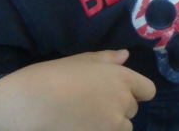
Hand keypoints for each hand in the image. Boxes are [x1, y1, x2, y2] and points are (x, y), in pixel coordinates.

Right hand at [0, 49, 155, 130]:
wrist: (30, 104)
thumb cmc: (54, 75)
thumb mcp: (82, 60)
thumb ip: (108, 59)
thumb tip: (125, 56)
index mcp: (122, 79)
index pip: (148, 90)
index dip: (136, 90)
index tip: (120, 91)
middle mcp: (123, 103)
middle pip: (133, 109)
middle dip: (118, 107)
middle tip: (94, 103)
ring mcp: (111, 126)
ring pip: (122, 128)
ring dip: (111, 124)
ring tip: (87, 118)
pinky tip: (80, 126)